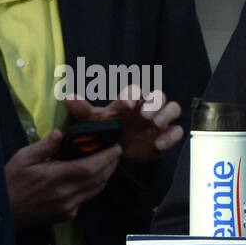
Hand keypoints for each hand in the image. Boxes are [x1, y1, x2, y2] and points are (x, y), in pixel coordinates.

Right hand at [5, 130, 121, 226]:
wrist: (3, 212)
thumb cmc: (10, 181)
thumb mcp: (22, 158)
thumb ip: (44, 146)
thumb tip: (60, 133)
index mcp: (55, 177)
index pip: (90, 167)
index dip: (107, 157)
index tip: (116, 148)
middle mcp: (66, 194)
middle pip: (99, 179)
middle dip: (111, 165)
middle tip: (116, 153)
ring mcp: (68, 207)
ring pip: (96, 190)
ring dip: (106, 176)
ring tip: (109, 163)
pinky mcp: (68, 215)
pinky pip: (87, 199)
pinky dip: (93, 187)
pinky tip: (91, 178)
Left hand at [64, 87, 182, 165]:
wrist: (120, 154)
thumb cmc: (109, 132)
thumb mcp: (94, 122)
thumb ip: (83, 110)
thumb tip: (68, 98)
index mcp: (130, 101)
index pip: (135, 91)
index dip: (133, 95)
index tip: (126, 105)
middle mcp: (148, 107)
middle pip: (159, 96)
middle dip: (155, 103)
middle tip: (145, 115)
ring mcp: (160, 121)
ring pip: (173, 108)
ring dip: (167, 114)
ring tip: (156, 125)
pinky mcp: (168, 135)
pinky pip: (177, 131)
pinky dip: (171, 136)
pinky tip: (159, 145)